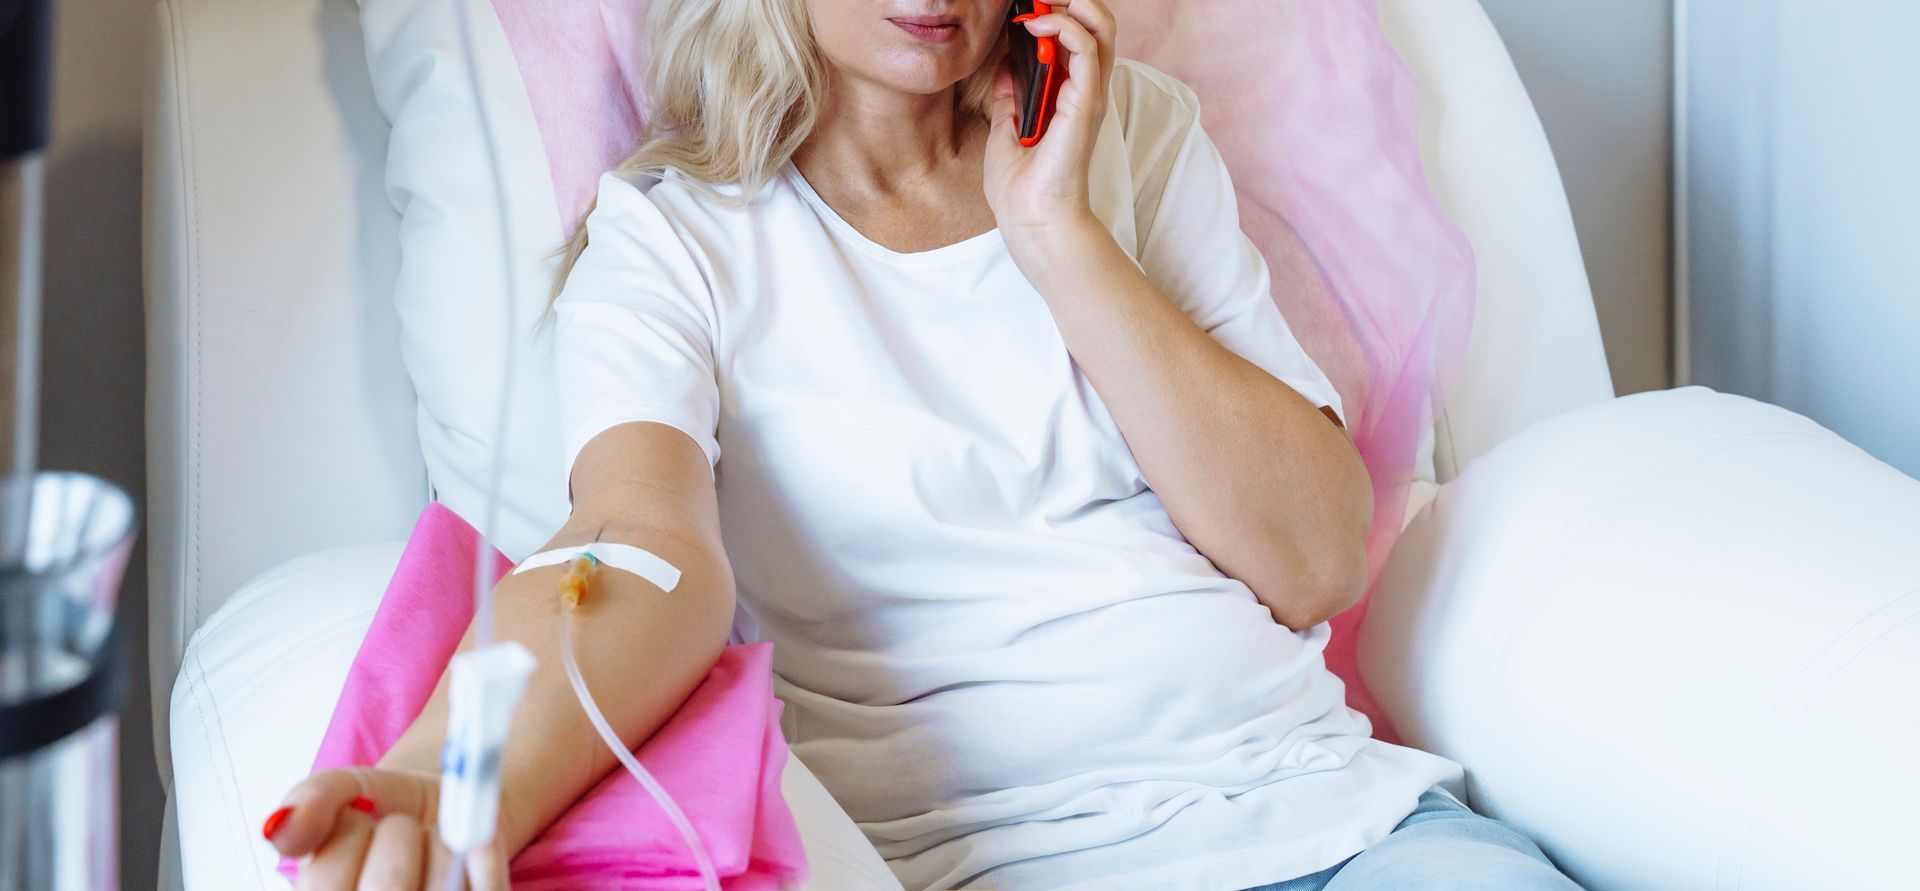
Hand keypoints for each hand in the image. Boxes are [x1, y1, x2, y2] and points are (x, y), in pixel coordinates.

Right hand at [264, 766, 510, 889]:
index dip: (347, 839)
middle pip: (387, 888)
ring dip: (441, 844)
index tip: (360, 819)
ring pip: (439, 887)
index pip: (327, 885)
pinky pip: (485, 888)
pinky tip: (469, 844)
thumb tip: (278, 824)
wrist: (451, 808)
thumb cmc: (391, 808)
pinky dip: (483, 851)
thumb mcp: (345, 790)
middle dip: (397, 837)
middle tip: (400, 826)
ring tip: (432, 840)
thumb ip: (312, 801)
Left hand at [982, 0, 1116, 239]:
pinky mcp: (1085, 102)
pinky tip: (1035, 26)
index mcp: (1071, 94)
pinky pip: (1085, 47)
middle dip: (1068, 1)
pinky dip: (1063, 26)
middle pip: (1098, 22)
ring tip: (1035, 9)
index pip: (1080, 35)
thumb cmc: (1021, 186)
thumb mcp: (1006, 127)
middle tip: (1035, 2)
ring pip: (1100, 25)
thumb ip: (1011, 95)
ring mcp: (1089, 95)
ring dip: (1066, 6)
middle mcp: (1087, 90)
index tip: (1023, 10)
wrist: (1030, 220)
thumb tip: (1007, 64)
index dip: (1056, 13)